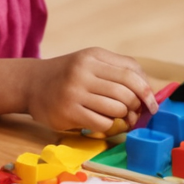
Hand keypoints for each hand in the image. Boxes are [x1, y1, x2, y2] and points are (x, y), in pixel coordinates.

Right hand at [23, 48, 156, 134]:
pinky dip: (109, 126)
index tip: (152, 104)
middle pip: (126, 92)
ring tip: (122, 119)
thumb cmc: (69, 74)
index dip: (146, 90)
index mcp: (94, 56)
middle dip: (136, 107)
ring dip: (124, 118)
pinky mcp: (67, 112)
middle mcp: (84, 71)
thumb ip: (118, 69)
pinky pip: (101, 122)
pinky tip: (105, 123)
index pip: (131, 72)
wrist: (31, 83)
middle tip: (135, 114)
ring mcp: (74, 92)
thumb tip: (149, 89)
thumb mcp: (90, 62)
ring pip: (115, 108)